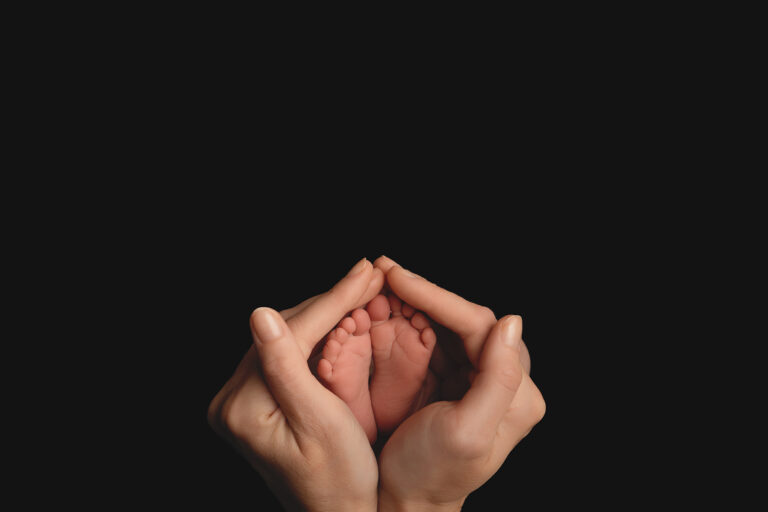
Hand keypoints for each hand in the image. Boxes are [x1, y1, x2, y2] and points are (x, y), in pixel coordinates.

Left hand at [207, 259, 383, 511]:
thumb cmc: (339, 478)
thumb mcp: (319, 421)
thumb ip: (286, 366)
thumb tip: (259, 314)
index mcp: (243, 407)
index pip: (289, 335)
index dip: (332, 300)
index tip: (366, 273)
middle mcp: (231, 401)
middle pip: (284, 331)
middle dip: (331, 300)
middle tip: (370, 273)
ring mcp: (240, 400)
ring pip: (286, 336)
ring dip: (325, 312)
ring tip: (363, 286)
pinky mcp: (255, 400)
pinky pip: (286, 353)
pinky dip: (316, 333)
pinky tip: (342, 314)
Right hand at [373, 257, 545, 510]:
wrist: (407, 503)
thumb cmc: (431, 473)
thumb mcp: (467, 431)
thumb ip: (498, 377)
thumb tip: (512, 322)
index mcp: (517, 395)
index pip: (480, 325)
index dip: (436, 296)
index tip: (397, 276)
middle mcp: (506, 383)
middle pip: (467, 320)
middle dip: (425, 293)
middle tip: (385, 269)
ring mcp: (481, 380)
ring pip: (451, 325)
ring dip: (418, 301)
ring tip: (384, 281)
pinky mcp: (458, 382)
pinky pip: (439, 339)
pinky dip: (415, 320)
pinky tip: (393, 305)